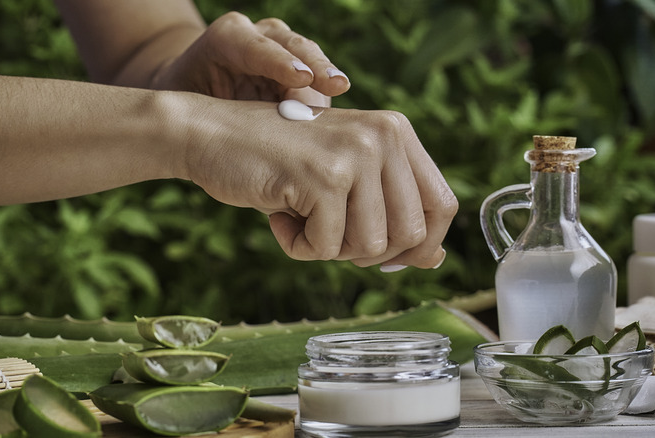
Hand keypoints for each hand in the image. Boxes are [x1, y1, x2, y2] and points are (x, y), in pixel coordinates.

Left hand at [151, 12, 349, 106]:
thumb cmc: (188, 98)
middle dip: (315, 66)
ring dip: (327, 80)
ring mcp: (284, 49)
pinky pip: (318, 82)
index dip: (279, 62)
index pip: (255, 47)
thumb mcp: (185, 102)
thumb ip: (207, 113)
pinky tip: (338, 117)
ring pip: (311, 60)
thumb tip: (233, 139)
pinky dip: (326, 99)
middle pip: (293, 46)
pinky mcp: (300, 69)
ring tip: (340, 99)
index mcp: (227, 38)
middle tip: (335, 85)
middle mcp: (260, 35)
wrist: (196, 88)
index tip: (302, 79)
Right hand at [181, 97, 456, 269]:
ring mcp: (355, 155)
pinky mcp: (323, 178)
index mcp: (396, 131)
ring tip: (300, 215)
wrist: (212, 135)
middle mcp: (384, 136)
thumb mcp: (344, 180)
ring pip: (370, 247)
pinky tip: (280, 215)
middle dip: (366, 251)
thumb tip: (434, 260)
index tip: (387, 257)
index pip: (442, 205)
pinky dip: (298, 246)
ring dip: (328, 247)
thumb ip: (391, 211)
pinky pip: (326, 248)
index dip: (421, 244)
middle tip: (327, 230)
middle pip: (410, 236)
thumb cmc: (278, 162)